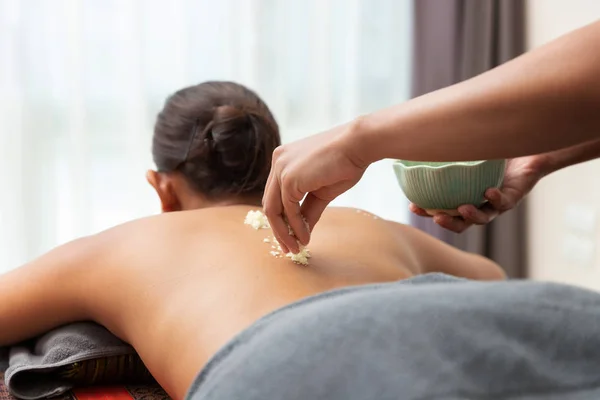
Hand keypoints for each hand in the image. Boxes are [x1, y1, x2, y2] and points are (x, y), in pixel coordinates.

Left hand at [262, 122, 367, 253]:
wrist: (358, 145)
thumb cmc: (345, 163)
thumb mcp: (322, 191)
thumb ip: (309, 209)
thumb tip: (303, 231)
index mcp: (283, 161)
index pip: (275, 195)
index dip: (280, 219)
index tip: (289, 237)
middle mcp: (277, 162)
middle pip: (270, 203)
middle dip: (278, 229)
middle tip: (289, 248)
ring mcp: (280, 169)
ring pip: (274, 209)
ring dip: (285, 232)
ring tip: (297, 248)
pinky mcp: (288, 178)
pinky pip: (288, 210)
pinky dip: (296, 226)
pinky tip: (304, 237)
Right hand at [409, 156, 545, 232]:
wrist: (529, 143)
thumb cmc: (494, 144)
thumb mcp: (467, 147)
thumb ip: (446, 146)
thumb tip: (415, 138)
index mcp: (465, 195)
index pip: (443, 208)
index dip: (427, 211)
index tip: (412, 205)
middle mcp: (480, 203)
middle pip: (462, 221)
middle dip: (448, 223)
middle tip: (435, 217)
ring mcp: (497, 202)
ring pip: (483, 218)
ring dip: (471, 216)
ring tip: (462, 208)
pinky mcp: (515, 196)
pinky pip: (504, 202)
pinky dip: (495, 198)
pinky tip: (488, 191)